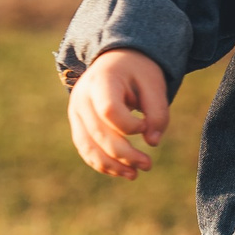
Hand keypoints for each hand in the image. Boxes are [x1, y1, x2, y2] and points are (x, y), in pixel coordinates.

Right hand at [68, 48, 170, 178]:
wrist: (116, 60)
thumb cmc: (138, 71)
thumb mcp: (154, 83)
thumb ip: (158, 111)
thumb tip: (153, 142)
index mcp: (101, 80)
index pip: (109, 111)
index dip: (130, 125)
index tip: (146, 125)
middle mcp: (82, 97)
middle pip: (98, 134)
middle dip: (125, 154)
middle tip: (148, 165)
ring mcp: (76, 112)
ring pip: (88, 146)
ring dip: (111, 165)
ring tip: (135, 174)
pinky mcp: (78, 124)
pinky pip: (86, 149)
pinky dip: (102, 164)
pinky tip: (123, 171)